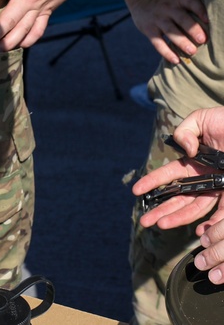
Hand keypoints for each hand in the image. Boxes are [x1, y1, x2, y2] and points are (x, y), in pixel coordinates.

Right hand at [122, 0, 208, 63]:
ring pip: (170, 32)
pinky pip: (157, 43)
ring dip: (181, 42)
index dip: (200, 11)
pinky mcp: (149, 29)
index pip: (191, 3)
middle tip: (202, 40)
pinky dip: (166, 52)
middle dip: (192, 29)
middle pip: (181, 19)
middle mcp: (168, 8)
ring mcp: (158, 19)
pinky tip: (176, 60)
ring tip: (191, 52)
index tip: (208, 21)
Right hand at [132, 108, 223, 282]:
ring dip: (177, 218)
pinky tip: (200, 231)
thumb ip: (185, 132)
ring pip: (195, 208)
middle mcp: (203, 178)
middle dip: (161, 209)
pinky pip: (222, 212)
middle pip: (179, 197)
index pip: (169, 175)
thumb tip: (187, 152)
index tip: (136, 191)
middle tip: (145, 220)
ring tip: (160, 225)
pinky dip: (212, 224)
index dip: (152, 182)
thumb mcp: (201, 119)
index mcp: (193, 162)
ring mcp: (218, 187)